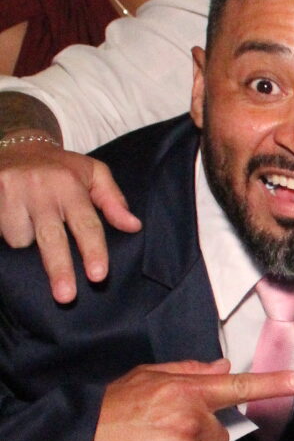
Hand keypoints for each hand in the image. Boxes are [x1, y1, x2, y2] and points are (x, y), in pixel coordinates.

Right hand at [0, 143, 140, 302]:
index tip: (98, 276)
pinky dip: (7, 236)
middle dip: (59, 268)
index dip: (93, 250)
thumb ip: (113, 200)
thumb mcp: (93, 173)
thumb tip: (133, 226)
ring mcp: (9, 192)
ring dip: (27, 243)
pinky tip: (12, 226)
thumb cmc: (61, 167)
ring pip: (19, 239)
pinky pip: (0, 231)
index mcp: (68, 185)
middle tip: (67, 297)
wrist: (18, 143)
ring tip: (31, 225)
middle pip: (51, 237)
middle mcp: (39, 188)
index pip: (85, 223)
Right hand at [84, 359, 293, 440]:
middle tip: (160, 432)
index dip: (274, 384)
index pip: (239, 387)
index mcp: (186, 391)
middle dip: (198, 435)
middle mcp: (192, 421)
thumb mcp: (148, 377)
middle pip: (218, 435)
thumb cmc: (112, 408)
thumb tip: (223, 367)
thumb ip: (189, 372)